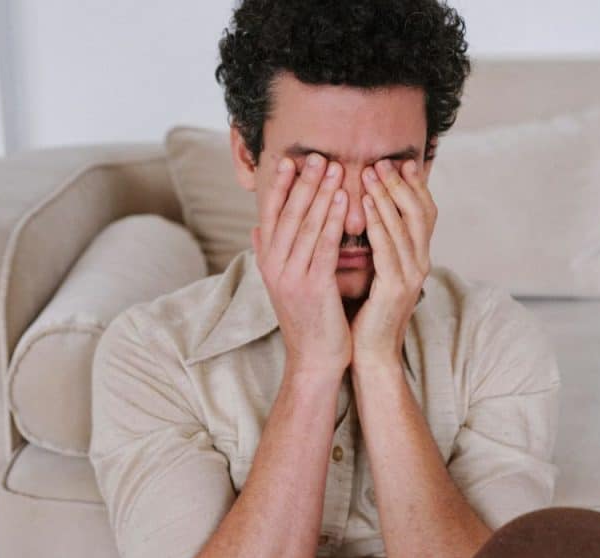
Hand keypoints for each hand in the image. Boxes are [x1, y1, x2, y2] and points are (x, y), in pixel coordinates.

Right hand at [253, 153, 350, 378]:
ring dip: (321, 193)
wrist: (315, 360)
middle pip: (288, 215)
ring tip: (334, 167)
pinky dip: (332, 220)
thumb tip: (257, 227)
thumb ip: (270, 254)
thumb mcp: (283, 284)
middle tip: (317, 154)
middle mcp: (274, 266)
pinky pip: (323, 246)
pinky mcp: (312, 287)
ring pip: (306, 225)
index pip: (271, 215)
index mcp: (267, 262)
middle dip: (303, 182)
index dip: (279, 186)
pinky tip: (343, 200)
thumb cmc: (307, 320)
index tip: (289, 159)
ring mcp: (291, 277)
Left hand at [350, 158, 436, 366]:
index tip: (398, 162)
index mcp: (417, 258)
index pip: (423, 213)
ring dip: (387, 198)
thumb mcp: (375, 272)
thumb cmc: (367, 313)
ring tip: (371, 174)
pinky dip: (377, 226)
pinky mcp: (396, 289)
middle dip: (401, 185)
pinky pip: (388, 251)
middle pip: (420, 213)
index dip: (413, 187)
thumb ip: (377, 246)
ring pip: (404, 227)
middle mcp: (421, 264)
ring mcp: (411, 276)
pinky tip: (364, 209)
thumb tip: (365, 214)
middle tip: (382, 162)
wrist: (370, 354)